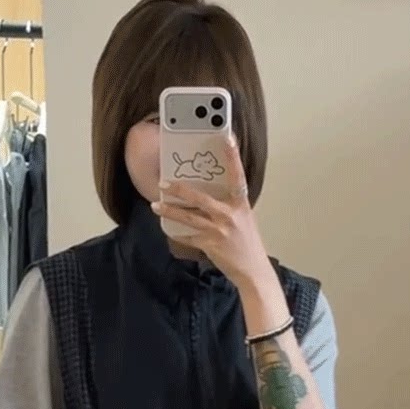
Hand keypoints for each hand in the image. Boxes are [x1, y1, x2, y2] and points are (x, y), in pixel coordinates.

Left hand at [151, 137, 274, 291]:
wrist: (253, 271)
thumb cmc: (248, 243)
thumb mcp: (244, 219)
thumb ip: (229, 206)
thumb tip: (207, 196)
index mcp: (241, 204)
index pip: (237, 176)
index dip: (232, 157)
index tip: (227, 137)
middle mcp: (230, 215)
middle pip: (201, 198)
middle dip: (180, 189)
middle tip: (163, 183)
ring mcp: (219, 231)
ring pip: (189, 217)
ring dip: (170, 211)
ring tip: (156, 205)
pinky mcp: (210, 245)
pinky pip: (189, 237)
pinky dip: (177, 233)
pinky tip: (167, 228)